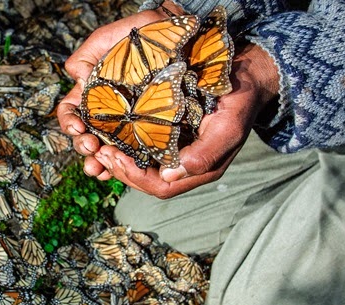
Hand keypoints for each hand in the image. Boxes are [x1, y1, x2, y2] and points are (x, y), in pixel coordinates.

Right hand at [57, 4, 182, 178]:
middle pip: (85, 137)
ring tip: (101, 167)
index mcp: (90, 94)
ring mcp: (124, 124)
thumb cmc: (136, 35)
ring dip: (99, 162)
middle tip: (92, 147)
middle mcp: (104, 113)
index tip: (78, 127)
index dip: (70, 123)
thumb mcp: (104, 41)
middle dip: (84, 147)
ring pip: (105, 150)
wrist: (169, 32)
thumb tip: (78, 81)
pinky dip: (121, 165)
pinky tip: (118, 171)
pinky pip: (132, 152)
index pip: (71, 113)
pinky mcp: (146, 131)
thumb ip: (84, 58)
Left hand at [57, 7, 279, 198]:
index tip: (114, 156)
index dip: (135, 177)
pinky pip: (144, 150)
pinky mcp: (170, 138)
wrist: (246, 79)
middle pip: (146, 180)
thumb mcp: (228, 127)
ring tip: (99, 146)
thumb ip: (206, 153)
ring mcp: (177, 153)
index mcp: (199, 169)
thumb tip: (173, 173)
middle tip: (99, 152)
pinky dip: (126, 147)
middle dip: (121, 169)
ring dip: (119, 161)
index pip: (161, 186)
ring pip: (143, 168)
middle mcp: (185, 166)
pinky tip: (112, 136)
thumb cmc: (238, 102)